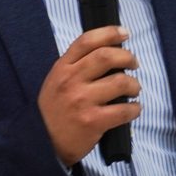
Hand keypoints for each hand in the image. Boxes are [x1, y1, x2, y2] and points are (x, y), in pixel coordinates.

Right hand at [37, 26, 141, 165]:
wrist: (41, 142)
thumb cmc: (54, 110)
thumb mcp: (56, 81)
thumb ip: (76, 66)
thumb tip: (109, 52)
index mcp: (62, 67)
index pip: (87, 41)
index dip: (110, 33)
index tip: (125, 34)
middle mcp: (71, 81)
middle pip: (107, 56)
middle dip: (128, 57)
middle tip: (134, 64)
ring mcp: (82, 101)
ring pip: (120, 82)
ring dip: (134, 85)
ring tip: (134, 90)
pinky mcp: (93, 121)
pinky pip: (124, 110)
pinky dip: (135, 109)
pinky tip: (133, 109)